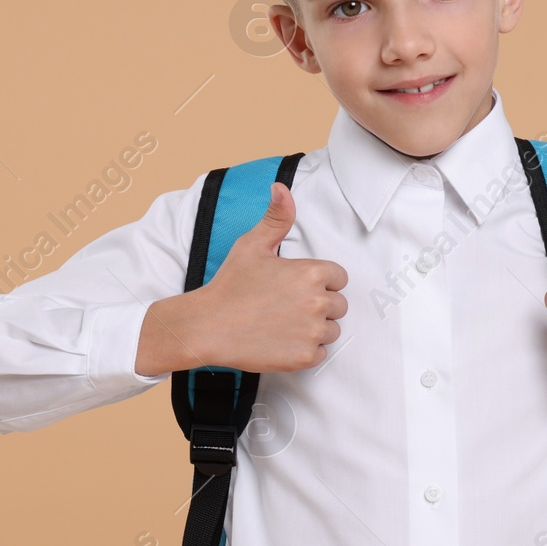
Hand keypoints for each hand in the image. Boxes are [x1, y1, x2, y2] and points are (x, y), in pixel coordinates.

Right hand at [136, 182, 348, 375]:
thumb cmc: (230, 285)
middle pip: (338, 305)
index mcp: (311, 273)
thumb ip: (276, 217)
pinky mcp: (304, 357)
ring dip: (314, 328)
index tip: (296, 286)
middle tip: (287, 306)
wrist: (208, 327)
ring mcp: (312, 332)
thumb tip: (281, 188)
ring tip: (283, 323)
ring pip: (331, 330)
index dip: (319, 281)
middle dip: (319, 305)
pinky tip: (281, 340)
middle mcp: (318, 302)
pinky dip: (304, 350)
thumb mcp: (252, 245)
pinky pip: (320, 353)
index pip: (338, 277)